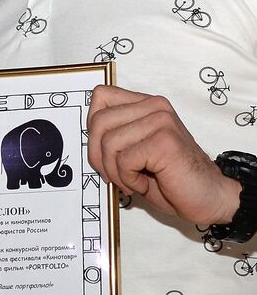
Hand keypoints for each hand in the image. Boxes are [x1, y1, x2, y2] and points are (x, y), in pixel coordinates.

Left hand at [87, 85, 240, 225]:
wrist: (208, 197)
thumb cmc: (170, 178)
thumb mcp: (134, 149)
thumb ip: (114, 134)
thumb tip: (87, 135)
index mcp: (146, 104)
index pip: (100, 97)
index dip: (92, 128)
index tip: (104, 152)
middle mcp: (154, 107)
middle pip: (98, 121)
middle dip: (98, 156)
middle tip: (115, 175)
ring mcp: (161, 121)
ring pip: (108, 143)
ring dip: (115, 171)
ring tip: (134, 180)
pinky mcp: (164, 141)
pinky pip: (124, 160)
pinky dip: (128, 180)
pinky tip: (145, 183)